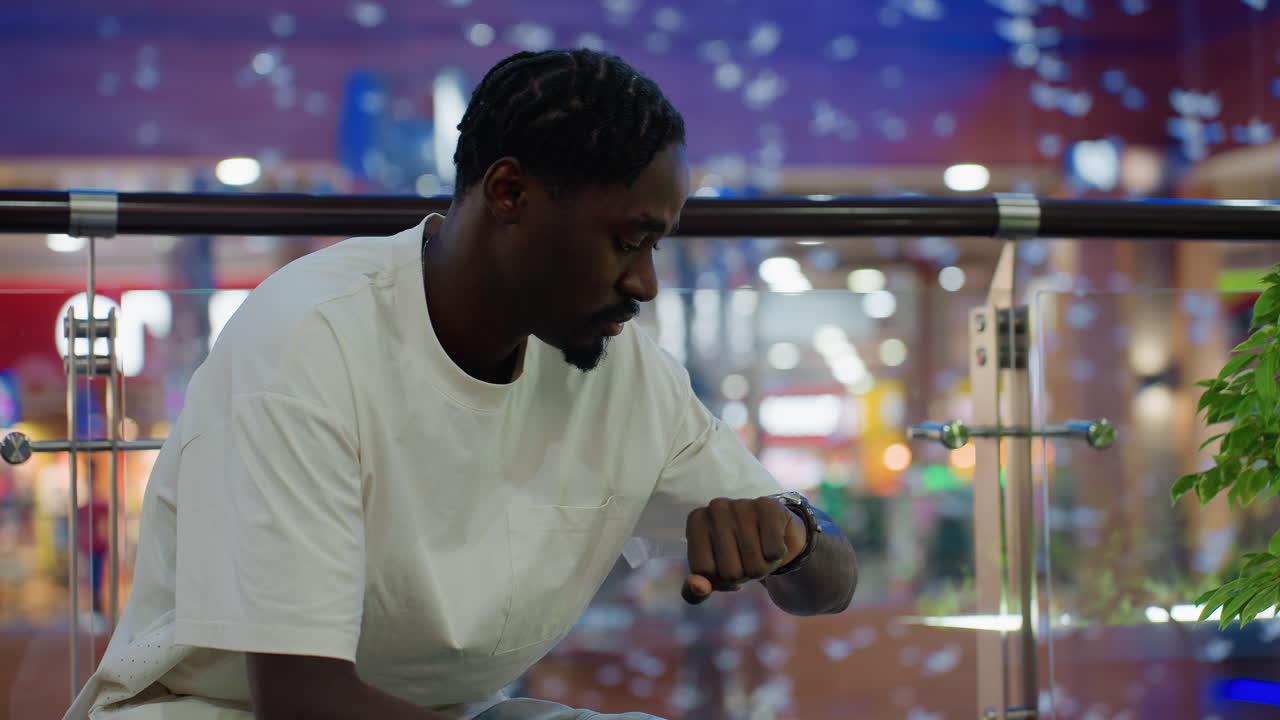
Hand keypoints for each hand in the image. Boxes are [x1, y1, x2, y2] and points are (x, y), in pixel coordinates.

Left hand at [682, 497, 807, 604]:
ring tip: (759, 553)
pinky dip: (776, 557)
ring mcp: (742, 504)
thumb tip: (699, 587)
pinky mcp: (769, 507)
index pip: (704, 572)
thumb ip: (694, 591)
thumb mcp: (711, 575)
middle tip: (745, 559)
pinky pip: (773, 552)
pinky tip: (771, 543)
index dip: (719, 580)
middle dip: (742, 575)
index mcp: (696, 521)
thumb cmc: (735, 555)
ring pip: (755, 566)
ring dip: (761, 569)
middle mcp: (716, 507)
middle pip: (730, 572)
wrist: (770, 532)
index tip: (724, 566)